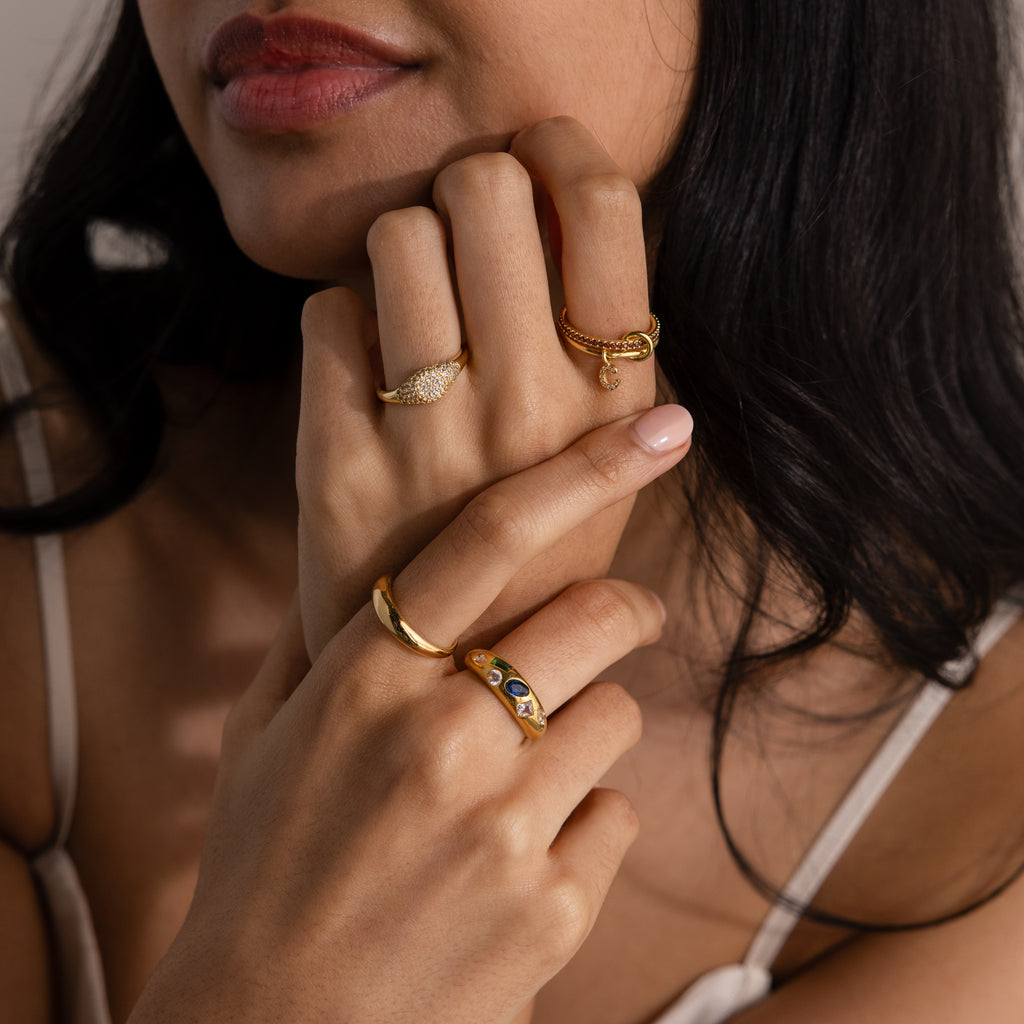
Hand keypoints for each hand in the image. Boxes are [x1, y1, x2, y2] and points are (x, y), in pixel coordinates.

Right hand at [131, 408, 691, 1023]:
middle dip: (625, 609)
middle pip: (594, 616)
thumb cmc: (264, 868)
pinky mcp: (553, 907)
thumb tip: (365, 563)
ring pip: (615, 718)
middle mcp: (440, 739)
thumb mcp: (262, 737)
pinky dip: (583, 822)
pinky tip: (522, 855)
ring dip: (588, 727)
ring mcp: (504, 827)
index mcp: (364, 682)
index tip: (659, 431)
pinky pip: (614, 817)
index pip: (491, 538)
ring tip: (530, 768)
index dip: (585, 470)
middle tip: (624, 615)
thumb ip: (321, 640)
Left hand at [298, 117, 656, 658]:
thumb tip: (575, 211)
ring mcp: (430, 435)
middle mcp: (529, 406)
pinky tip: (365, 372)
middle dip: (465, 191)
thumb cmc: (536, 556)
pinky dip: (341, 323)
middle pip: (482, 186)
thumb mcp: (608, 463)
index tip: (532, 156)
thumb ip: (602, 350)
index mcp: (612, 400)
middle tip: (463, 238)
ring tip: (411, 309)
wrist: (453, 678)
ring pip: (394, 236)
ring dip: (397, 252)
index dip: (557, 147)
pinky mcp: (338, 463)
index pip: (601, 201)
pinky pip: (325, 314)